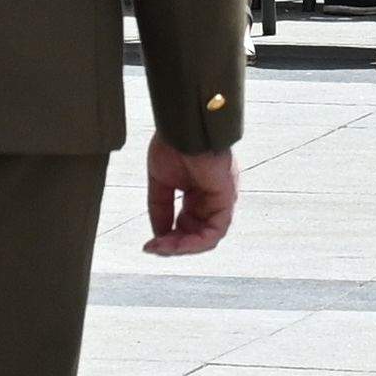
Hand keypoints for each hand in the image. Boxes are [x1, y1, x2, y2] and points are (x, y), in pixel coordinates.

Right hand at [143, 142, 235, 256]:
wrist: (182, 126)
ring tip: (161, 247)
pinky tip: (174, 242)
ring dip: (182, 247)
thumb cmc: (174, 145)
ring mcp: (221, 199)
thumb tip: (158, 235)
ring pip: (206, 238)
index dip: (169, 238)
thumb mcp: (162, 182)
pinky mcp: (226, 199)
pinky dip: (195, 242)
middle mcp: (212, 198)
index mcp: (199, 193)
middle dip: (174, 246)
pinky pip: (215, 232)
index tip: (149, 244)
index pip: (187, 225)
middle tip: (154, 248)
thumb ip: (161, 209)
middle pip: (196, 235)